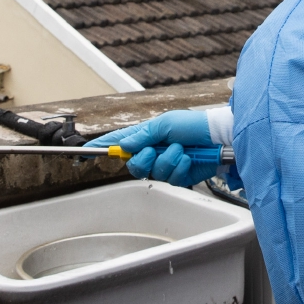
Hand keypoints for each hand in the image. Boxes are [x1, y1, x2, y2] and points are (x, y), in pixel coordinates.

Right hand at [89, 109, 218, 186]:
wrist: (218, 138)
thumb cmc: (193, 125)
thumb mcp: (165, 124)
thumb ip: (142, 136)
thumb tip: (124, 146)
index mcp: (147, 136)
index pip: (119, 142)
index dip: (102, 147)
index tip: (85, 151)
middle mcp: (153, 151)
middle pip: (132, 166)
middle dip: (143, 159)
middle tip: (154, 150)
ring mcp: (165, 164)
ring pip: (152, 173)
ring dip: (168, 160)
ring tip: (180, 149)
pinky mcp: (179, 176)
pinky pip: (170, 179)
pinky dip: (180, 168)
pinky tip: (187, 159)